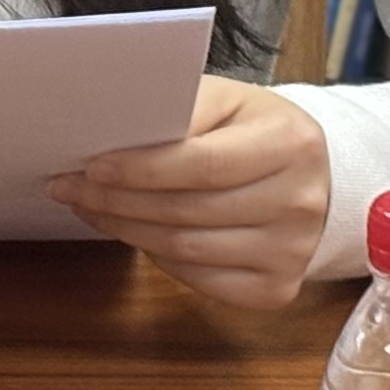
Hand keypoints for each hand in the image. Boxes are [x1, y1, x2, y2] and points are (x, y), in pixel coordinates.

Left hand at [51, 77, 330, 310]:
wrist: (319, 175)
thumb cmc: (255, 130)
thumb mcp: (228, 100)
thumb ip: (181, 110)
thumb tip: (114, 132)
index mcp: (290, 142)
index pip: (203, 163)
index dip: (141, 169)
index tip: (91, 166)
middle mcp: (299, 202)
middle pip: (189, 211)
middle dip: (118, 201)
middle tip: (71, 188)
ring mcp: (292, 253)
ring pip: (187, 250)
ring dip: (127, 230)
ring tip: (90, 209)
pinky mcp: (278, 289)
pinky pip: (200, 280)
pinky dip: (158, 260)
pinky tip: (134, 235)